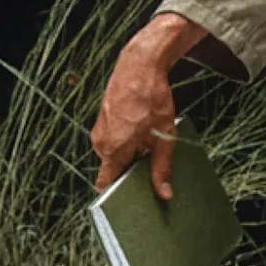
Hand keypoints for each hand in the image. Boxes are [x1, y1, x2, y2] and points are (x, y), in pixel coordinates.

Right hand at [93, 11, 203, 199]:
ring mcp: (100, 128)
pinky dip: (127, 141)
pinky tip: (144, 134)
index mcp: (112, 150)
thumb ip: (161, 168)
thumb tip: (164, 194)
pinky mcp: (104, 118)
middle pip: (113, 169)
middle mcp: (101, 141)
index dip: (117, 194)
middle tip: (152, 172)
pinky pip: (114, 139)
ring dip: (130, 155)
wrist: (139, 64)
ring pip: (114, 153)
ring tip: (151, 148)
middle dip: (130, 173)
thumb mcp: (163, 137)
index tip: (131, 201)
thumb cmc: (151, 99)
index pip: (104, 183)